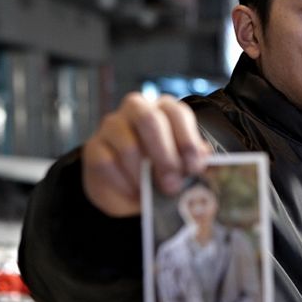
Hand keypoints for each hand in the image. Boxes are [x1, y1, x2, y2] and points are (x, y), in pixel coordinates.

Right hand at [82, 93, 210, 216]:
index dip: (187, 141)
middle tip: (172, 185)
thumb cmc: (161, 168)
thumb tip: (207, 165)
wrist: (128, 187)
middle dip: (165, 156)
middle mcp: (137, 108)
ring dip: (144, 175)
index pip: (177, 113)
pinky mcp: (93, 147)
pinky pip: (107, 164)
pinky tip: (134, 193)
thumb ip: (195, 160)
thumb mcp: (182, 163)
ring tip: (153, 193)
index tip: (194, 167)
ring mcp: (112, 125)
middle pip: (150, 120)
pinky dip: (124, 183)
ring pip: (128, 145)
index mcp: (164, 108)